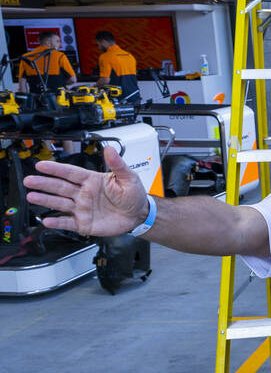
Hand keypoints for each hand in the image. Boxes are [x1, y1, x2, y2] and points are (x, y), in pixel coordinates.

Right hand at [23, 146, 147, 236]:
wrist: (139, 215)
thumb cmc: (133, 195)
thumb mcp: (128, 178)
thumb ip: (117, 164)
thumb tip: (110, 149)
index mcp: (91, 180)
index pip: (70, 172)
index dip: (56, 169)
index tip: (41, 165)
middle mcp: (83, 193)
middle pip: (60, 186)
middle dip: (44, 183)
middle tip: (30, 180)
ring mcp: (82, 208)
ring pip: (60, 203)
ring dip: (45, 200)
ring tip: (32, 197)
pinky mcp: (83, 222)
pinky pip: (68, 222)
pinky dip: (57, 222)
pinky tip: (48, 220)